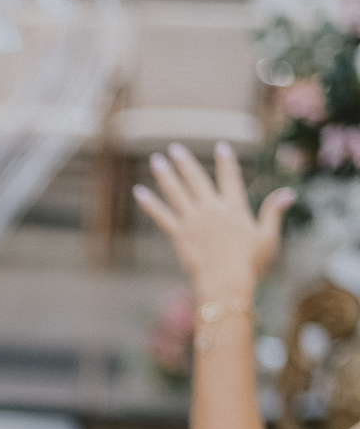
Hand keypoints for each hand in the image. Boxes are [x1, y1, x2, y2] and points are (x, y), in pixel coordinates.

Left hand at [133, 142, 294, 296]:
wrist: (226, 281)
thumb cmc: (250, 263)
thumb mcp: (268, 237)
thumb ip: (273, 212)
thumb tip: (288, 192)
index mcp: (234, 207)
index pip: (229, 177)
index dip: (225, 161)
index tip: (221, 146)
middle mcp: (212, 208)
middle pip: (196, 179)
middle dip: (185, 162)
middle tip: (174, 148)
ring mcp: (193, 220)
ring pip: (176, 192)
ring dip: (165, 175)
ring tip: (156, 160)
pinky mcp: (179, 234)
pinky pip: (162, 215)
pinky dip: (150, 203)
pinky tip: (139, 191)